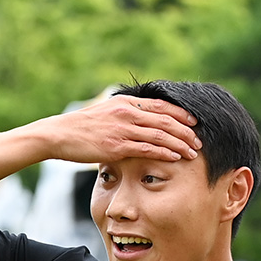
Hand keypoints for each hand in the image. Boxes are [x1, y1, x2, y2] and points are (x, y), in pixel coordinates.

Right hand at [42, 95, 200, 165]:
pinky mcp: (117, 146)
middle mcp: (127, 112)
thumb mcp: (106, 114)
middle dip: (186, 131)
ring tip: (194, 152)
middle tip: (200, 140)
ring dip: (180, 143)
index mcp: (126, 102)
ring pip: (160, 135)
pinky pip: (147, 149)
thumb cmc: (84, 128)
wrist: (60, 135)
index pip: (161, 106)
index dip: (181, 114)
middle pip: (165, 120)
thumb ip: (125, 115)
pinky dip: (164, 153)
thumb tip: (140, 122)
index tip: (195, 122)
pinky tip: (176, 158)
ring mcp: (122, 129)